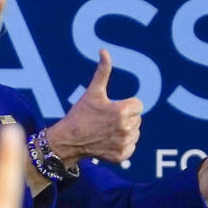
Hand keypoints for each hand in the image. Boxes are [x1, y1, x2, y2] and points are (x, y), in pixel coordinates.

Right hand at [46, 49, 142, 165]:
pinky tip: (108, 142)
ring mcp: (124, 143)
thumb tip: (104, 50)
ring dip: (125, 131)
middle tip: (106, 120)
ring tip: (107, 130)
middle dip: (125, 118)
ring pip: (135, 133)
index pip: (138, 105)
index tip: (112, 108)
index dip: (126, 105)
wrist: (68, 140)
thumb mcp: (93, 92)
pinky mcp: (121, 156)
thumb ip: (103, 71)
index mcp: (123, 110)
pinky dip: (122, 145)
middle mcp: (126, 128)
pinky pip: (131, 147)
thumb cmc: (80, 114)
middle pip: (137, 119)